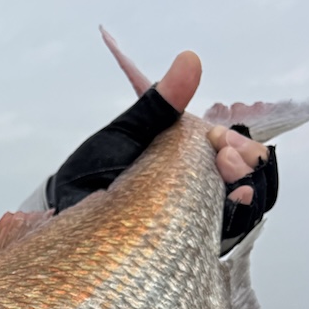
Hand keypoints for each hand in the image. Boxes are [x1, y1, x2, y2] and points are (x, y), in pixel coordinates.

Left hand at [47, 51, 276, 249]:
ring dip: (245, 192)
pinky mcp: (186, 249)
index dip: (240, 146)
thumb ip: (160, 105)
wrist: (62, 217)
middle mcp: (199, 191)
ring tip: (227, 177)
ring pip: (241, 210)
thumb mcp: (128, 133)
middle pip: (246, 180)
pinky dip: (234, 220)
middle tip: (227, 156)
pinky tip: (230, 204)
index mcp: (188, 160)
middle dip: (246, 166)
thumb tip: (189, 59)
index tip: (225, 139)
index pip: (233, 152)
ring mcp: (195, 222)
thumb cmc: (93, 171)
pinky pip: (223, 238)